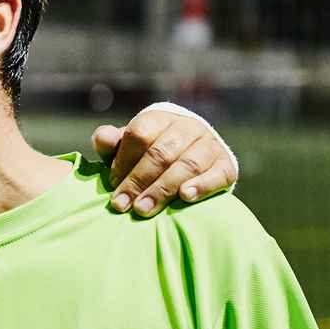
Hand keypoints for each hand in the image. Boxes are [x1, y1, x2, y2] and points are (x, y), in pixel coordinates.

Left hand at [90, 105, 237, 215]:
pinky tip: (185, 197)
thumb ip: (112, 143)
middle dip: (138, 181)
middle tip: (122, 205)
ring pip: (186, 164)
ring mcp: (209, 145)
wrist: (193, 154)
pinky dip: (202, 185)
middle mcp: (187, 127)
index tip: (112, 183)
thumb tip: (103, 138)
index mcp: (160, 119)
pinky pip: (217, 174)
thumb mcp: (128, 146)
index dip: (124, 160)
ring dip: (163, 189)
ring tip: (143, 209)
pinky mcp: (226, 165)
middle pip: (161, 153)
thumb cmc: (151, 153)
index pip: (140, 134)